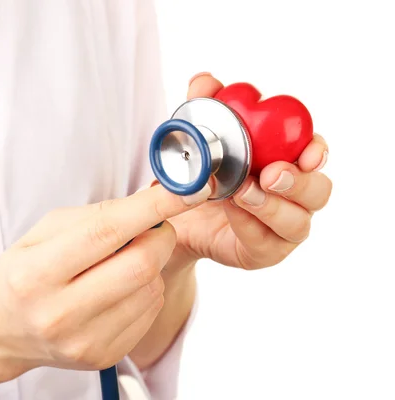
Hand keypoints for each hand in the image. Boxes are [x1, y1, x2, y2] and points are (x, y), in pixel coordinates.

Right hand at [0, 183, 209, 374]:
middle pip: (139, 265)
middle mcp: (59, 313)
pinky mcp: (103, 356)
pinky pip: (150, 312)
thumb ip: (94, 216)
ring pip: (151, 287)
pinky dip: (147, 289)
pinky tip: (122, 285)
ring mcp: (83, 341)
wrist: (2, 332)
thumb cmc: (21, 275)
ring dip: (152, 263)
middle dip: (160, 234)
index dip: (152, 207)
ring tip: (125, 258)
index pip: (106, 232)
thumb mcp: (41, 232)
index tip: (184, 189)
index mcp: (36, 274)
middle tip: (154, 224)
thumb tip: (148, 204)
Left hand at [164, 72, 331, 271]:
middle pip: (318, 191)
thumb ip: (202, 108)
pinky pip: (267, 243)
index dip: (317, 150)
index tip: (308, 150)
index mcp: (286, 164)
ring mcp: (282, 228)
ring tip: (243, 192)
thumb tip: (205, 81)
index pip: (315, 156)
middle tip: (271, 173)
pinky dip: (250, 225)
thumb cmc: (198, 176)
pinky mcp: (264, 252)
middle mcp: (292, 197)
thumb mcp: (195, 140)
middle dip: (299, 182)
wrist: (172, 217)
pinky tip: (233, 211)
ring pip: (298, 221)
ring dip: (272, 205)